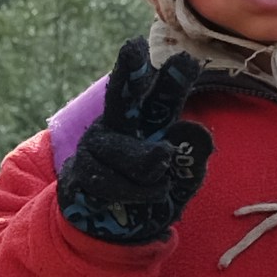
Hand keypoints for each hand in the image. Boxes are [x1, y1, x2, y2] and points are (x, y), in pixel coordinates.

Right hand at [56, 39, 215, 246]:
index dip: (173, 79)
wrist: (108, 229)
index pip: (163, 97)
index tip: (186, 60)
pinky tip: (135, 200)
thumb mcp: (179, 184)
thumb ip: (191, 164)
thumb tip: (198, 134)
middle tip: (134, 47)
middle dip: (130, 71)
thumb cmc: (149, 196)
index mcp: (149, 122)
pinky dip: (131, 195)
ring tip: (158, 188)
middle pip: (123, 94)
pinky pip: (110, 181)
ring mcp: (96, 144)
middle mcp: (120, 124)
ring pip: (127, 153)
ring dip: (148, 176)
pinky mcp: (78, 168)